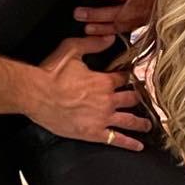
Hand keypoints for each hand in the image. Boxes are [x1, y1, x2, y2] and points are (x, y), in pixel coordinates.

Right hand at [25, 36, 150, 148]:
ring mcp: (102, 118)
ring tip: (148, 126)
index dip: (129, 76)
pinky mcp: (93, 133)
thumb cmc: (51, 73)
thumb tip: (109, 37)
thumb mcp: (72, 49)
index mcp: (104, 81)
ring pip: (129, 121)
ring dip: (141, 123)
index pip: (124, 77)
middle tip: (145, 101)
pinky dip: (129, 144)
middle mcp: (108, 100)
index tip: (133, 77)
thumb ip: (93, 43)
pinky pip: (116, 140)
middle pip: (132, 99)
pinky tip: (138, 146)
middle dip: (139, 99)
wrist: (36, 94)